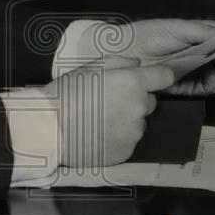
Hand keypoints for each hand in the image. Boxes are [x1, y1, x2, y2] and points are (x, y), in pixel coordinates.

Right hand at [41, 64, 172, 168]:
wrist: (50, 128)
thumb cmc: (67, 92)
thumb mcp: (90, 67)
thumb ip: (119, 61)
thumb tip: (137, 64)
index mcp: (133, 83)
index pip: (165, 77)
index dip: (157, 76)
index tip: (148, 78)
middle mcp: (139, 108)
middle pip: (150, 101)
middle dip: (136, 99)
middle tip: (110, 100)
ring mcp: (134, 133)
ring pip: (139, 122)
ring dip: (127, 120)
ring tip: (100, 119)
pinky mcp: (126, 152)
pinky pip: (129, 141)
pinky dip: (118, 137)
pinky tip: (99, 133)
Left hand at [94, 19, 214, 95]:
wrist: (126, 53)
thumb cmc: (151, 34)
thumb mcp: (181, 27)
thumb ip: (207, 31)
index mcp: (202, 35)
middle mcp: (201, 52)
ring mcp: (195, 69)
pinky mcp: (186, 85)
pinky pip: (205, 88)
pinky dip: (213, 85)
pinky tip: (213, 79)